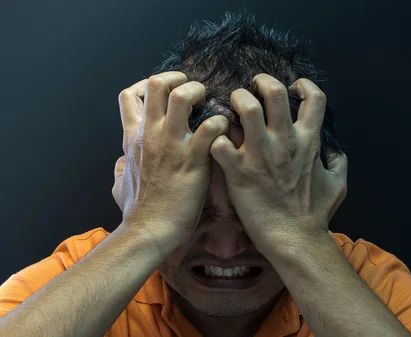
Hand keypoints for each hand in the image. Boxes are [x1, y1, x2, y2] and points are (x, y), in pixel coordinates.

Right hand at [114, 71, 228, 249]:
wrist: (149, 231)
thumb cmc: (137, 211)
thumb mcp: (119, 184)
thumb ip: (121, 167)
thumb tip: (122, 161)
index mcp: (132, 138)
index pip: (128, 95)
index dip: (147, 84)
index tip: (165, 93)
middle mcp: (150, 134)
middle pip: (156, 84)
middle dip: (178, 79)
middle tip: (194, 91)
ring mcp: (171, 144)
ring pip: (181, 96)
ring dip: (199, 93)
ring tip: (209, 104)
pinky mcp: (193, 159)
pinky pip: (211, 127)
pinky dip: (222, 122)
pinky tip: (225, 131)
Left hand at [209, 74, 347, 253]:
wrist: (294, 239)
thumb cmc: (315, 214)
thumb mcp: (338, 184)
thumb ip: (337, 162)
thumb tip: (334, 150)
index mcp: (309, 141)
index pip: (314, 98)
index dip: (303, 85)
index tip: (293, 87)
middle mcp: (285, 142)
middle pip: (274, 92)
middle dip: (261, 81)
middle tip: (253, 87)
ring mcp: (260, 154)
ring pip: (246, 107)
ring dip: (237, 100)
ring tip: (233, 106)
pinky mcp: (238, 170)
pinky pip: (220, 141)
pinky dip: (214, 136)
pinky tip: (216, 140)